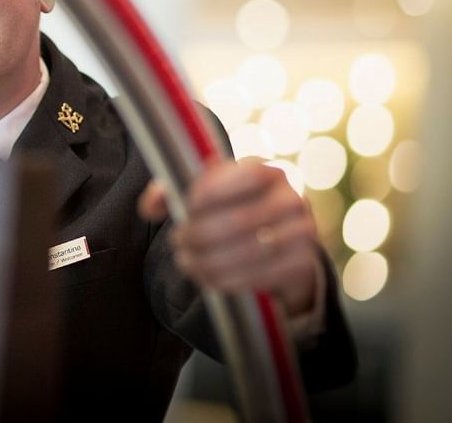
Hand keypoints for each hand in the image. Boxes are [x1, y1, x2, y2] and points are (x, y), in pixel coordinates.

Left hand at [138, 160, 319, 317]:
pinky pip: (259, 276)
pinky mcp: (302, 265)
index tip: (186, 209)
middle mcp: (292, 199)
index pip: (246, 175)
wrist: (275, 245)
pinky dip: (226, 279)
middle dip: (199, 234)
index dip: (212, 192)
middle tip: (177, 241)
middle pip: (241, 220)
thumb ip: (171, 191)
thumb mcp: (203, 193)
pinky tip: (205, 277)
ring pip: (248, 251)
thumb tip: (148, 207)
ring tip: (185, 261)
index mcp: (268, 172)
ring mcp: (303, 233)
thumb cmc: (229, 210)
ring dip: (208, 260)